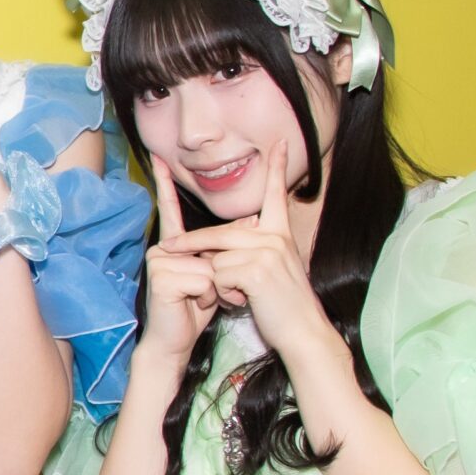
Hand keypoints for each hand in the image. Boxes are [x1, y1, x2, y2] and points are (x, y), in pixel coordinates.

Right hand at [134, 157, 220, 370]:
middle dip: (221, 272)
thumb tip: (256, 217)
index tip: (159, 157)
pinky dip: (207, 295)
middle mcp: (163, 247)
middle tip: (209, 295)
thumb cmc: (195, 309)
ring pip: (210, 263)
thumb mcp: (219, 275)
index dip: (165, 183)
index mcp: (174, 245)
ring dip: (215, 287)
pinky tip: (191, 304)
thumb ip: (229, 247)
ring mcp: (159, 260)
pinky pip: (203, 278)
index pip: (171, 210)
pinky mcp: (161, 277)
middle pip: (210, 243)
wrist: (175, 342)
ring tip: (199, 300)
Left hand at [160, 138, 338, 368]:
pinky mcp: (256, 269)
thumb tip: (227, 240)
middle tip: (173, 251)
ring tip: (243, 296)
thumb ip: (253, 249)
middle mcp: (274, 237)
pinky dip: (224, 294)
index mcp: (279, 233)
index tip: (279, 142)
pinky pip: (217, 275)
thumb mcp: (269, 270)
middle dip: (192, 246)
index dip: (278, 168)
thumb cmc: (282, 305)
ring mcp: (266, 251)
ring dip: (219, 283)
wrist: (302, 332)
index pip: (276, 196)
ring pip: (214, 258)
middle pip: (216, 233)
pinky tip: (246, 302)